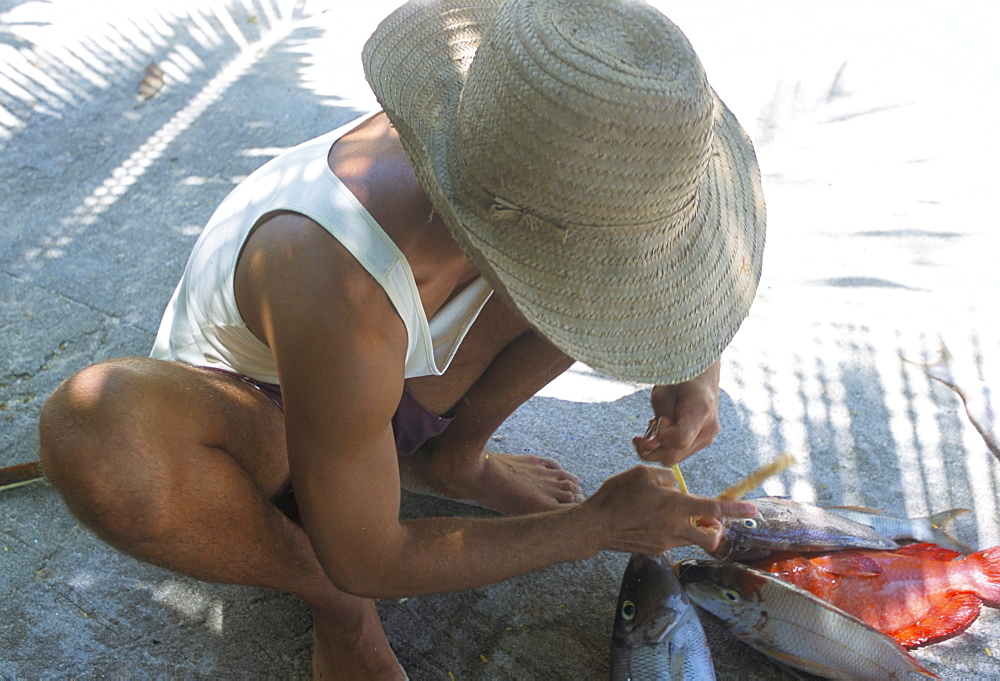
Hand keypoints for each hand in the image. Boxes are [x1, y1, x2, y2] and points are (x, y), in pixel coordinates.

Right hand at [584, 465, 755, 554]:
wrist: (595, 525)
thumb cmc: (618, 496)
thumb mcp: (642, 474)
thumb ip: (666, 478)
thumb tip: (676, 486)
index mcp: (676, 507)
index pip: (714, 510)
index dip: (736, 510)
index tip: (753, 510)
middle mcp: (676, 529)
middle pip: (711, 537)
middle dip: (716, 529)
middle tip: (708, 518)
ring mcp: (666, 543)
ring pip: (691, 539)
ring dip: (691, 528)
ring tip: (669, 512)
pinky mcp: (655, 550)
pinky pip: (672, 540)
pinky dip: (671, 531)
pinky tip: (651, 520)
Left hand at [632, 360, 720, 465]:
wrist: (700, 376)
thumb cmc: (679, 381)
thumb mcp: (662, 395)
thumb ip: (656, 424)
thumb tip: (650, 447)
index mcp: (700, 412)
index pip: (679, 440)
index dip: (662, 435)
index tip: (659, 420)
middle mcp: (709, 429)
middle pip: (675, 454)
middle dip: (652, 447)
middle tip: (641, 434)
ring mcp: (708, 438)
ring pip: (676, 457)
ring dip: (658, 447)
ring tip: (653, 426)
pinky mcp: (704, 441)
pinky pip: (680, 453)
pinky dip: (666, 445)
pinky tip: (662, 429)